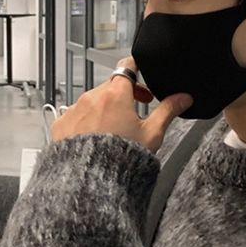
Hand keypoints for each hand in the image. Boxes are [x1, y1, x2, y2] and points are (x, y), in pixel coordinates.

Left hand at [50, 57, 192, 152]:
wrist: (90, 179)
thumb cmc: (121, 157)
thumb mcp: (152, 134)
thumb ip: (168, 111)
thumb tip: (184, 98)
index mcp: (116, 94)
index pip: (126, 67)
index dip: (135, 68)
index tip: (139, 72)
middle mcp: (92, 97)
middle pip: (109, 87)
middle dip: (122, 95)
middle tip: (133, 111)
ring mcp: (74, 110)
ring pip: (91, 102)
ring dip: (102, 109)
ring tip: (112, 129)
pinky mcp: (61, 124)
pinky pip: (74, 116)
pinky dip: (84, 122)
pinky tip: (93, 138)